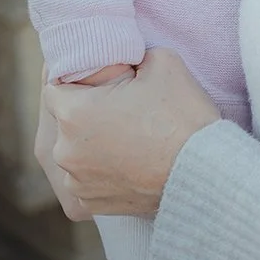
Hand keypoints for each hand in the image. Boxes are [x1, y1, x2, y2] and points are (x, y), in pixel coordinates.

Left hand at [42, 48, 220, 217]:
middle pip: (65, 119)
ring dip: (93, 141)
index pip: (54, 85)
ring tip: (129, 134)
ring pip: (76, 150)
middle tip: (121, 104)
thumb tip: (126, 58)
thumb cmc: (182, 116)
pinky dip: (102, 169)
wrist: (205, 174)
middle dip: (87, 110)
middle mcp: (65, 151)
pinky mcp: (91, 205)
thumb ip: (131, 54)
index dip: (77, 78)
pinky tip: (129, 159)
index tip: (100, 79)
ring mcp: (77, 182)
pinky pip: (87, 178)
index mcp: (73, 113)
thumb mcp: (161, 60)